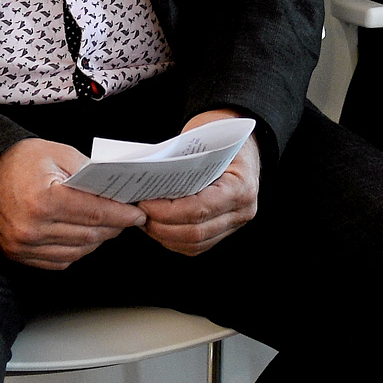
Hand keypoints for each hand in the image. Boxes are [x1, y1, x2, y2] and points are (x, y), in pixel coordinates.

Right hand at [0, 137, 146, 269]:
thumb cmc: (18, 161)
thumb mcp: (57, 152)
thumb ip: (88, 171)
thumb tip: (114, 188)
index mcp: (43, 200)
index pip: (94, 213)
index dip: (121, 215)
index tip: (137, 214)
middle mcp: (32, 228)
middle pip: (88, 234)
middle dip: (115, 227)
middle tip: (129, 218)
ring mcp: (23, 246)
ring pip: (77, 250)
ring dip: (98, 239)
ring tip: (110, 226)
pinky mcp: (18, 255)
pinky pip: (59, 260)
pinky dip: (78, 250)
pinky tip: (87, 237)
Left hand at [139, 110, 260, 255]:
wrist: (241, 140)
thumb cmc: (221, 136)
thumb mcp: (205, 141)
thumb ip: (182, 164)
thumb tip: (148, 182)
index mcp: (241, 187)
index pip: (199, 209)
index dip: (167, 211)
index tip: (144, 203)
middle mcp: (243, 210)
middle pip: (194, 232)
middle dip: (160, 226)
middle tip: (138, 212)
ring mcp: (235, 223)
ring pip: (193, 244)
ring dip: (164, 235)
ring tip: (144, 218)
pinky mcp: (224, 231)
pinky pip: (195, 246)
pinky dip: (173, 239)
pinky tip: (158, 225)